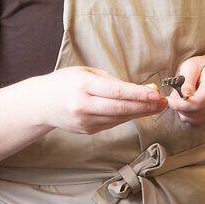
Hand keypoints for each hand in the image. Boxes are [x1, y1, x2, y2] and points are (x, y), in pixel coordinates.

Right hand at [31, 66, 167, 134]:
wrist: (41, 104)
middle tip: (163, 103)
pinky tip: (138, 112)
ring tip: (156, 107)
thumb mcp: (86, 73)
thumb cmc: (65, 83)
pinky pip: (112, 124)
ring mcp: (85, 121)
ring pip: (119, 119)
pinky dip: (127, 117)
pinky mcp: (87, 131)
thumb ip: (111, 81)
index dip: (140, 95)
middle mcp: (84, 106)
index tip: (157, 95)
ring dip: (140, 113)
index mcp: (84, 87)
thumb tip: (138, 90)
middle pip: (121, 109)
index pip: (117, 92)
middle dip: (145, 107)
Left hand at [167, 54, 204, 125]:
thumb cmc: (202, 67)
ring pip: (193, 119)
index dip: (179, 104)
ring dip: (183, 111)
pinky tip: (188, 104)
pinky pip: (196, 122)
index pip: (196, 103)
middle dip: (180, 106)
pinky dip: (188, 115)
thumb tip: (185, 95)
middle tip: (175, 95)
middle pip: (194, 113)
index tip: (168, 99)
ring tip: (182, 98)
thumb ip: (187, 80)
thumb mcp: (192, 66)